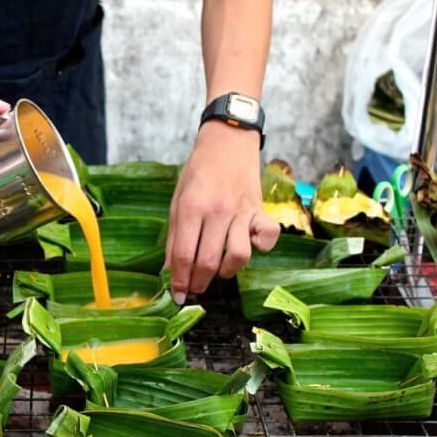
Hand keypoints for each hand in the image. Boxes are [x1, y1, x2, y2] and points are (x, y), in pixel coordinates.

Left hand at [165, 120, 279, 303]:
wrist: (227, 141)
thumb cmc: (198, 173)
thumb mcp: (177, 200)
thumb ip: (174, 236)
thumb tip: (169, 270)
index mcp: (191, 207)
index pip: (183, 254)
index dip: (179, 279)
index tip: (178, 295)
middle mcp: (217, 211)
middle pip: (208, 260)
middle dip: (199, 283)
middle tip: (195, 290)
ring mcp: (241, 210)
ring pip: (239, 255)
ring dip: (227, 271)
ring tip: (218, 271)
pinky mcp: (261, 209)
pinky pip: (267, 237)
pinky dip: (260, 248)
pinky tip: (248, 246)